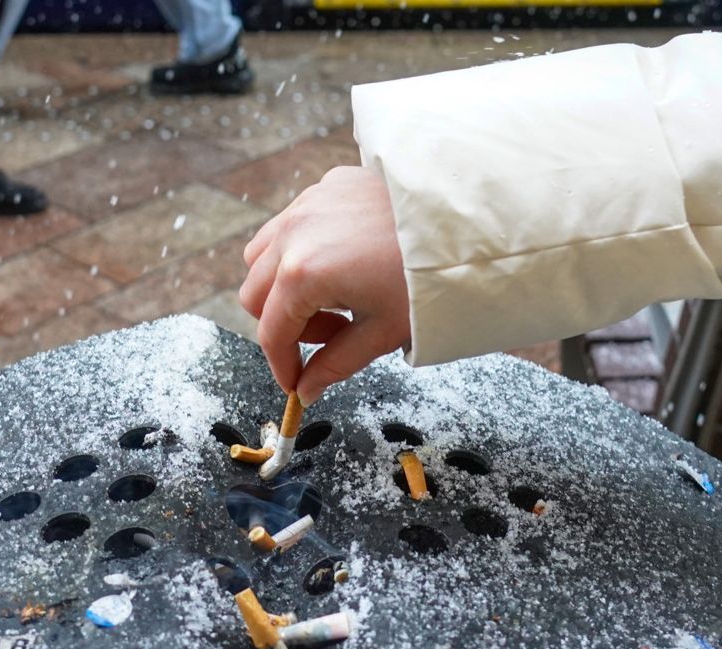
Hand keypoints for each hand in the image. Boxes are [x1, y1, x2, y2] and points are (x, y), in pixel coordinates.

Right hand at [239, 166, 409, 404]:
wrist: (466, 223)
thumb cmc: (427, 279)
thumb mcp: (381, 333)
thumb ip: (335, 366)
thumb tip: (307, 390)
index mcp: (303, 274)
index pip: (271, 333)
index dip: (283, 365)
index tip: (297, 381)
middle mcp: (293, 233)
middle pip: (254, 294)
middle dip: (285, 324)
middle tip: (333, 333)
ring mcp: (307, 203)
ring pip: (263, 255)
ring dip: (284, 284)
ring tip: (337, 297)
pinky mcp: (326, 185)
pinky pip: (292, 224)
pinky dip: (302, 249)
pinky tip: (346, 261)